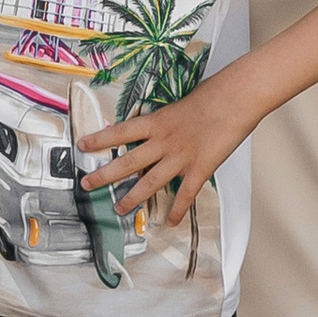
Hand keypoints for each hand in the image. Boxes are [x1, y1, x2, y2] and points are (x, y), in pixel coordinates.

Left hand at [76, 61, 256, 224]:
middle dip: (104, 175)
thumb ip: (165, 121)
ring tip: (118, 208)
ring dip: (132, 197)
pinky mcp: (200, 168)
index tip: (81, 146)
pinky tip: (169, 221)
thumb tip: (156, 129)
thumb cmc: (212, 94)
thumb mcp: (179, 104)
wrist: (236, 98)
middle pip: (127, 162)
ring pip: (150, 182)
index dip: (99, 140)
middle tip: (87, 184)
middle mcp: (163, 141)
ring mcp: (181, 156)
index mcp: (157, 121)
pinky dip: (177, 210)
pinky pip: (185, 194)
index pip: (120, 132)